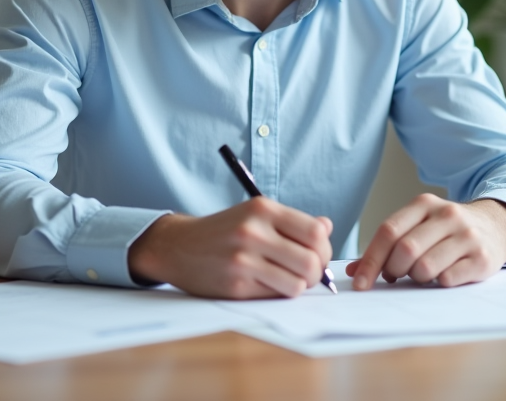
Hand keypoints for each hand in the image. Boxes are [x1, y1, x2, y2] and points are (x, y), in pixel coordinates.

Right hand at [127, 197, 332, 298]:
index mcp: (263, 209)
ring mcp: (243, 260)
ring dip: (299, 286)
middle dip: (317, 272)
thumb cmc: (224, 230)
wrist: (178, 246)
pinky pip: (275, 295)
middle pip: (311, 261)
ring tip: (289, 280)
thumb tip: (327, 227)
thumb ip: (293, 221)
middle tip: (308, 272)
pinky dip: (279, 293)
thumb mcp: (256, 214)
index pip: (315, 232)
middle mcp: (253, 232)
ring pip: (298, 284)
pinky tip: (268, 284)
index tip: (318, 254)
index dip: (325, 247)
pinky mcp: (235, 285)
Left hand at [345, 194, 505, 290]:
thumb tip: (354, 271)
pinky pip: (449, 279)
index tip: (360, 283)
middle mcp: (447, 215)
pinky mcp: (483, 258)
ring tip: (422, 273)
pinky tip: (443, 275)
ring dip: (416, 278)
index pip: (389, 231)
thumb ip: (387, 245)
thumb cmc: (447, 230)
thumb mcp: (419, 226)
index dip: (370, 259)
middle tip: (395, 276)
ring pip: (425, 267)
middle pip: (405, 250)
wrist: (497, 224)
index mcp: (425, 204)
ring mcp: (467, 236)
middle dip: (393, 270)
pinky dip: (439, 283)